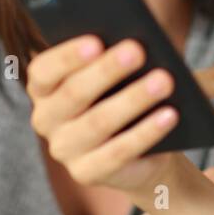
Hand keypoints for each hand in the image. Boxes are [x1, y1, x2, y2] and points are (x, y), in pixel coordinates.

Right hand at [27, 34, 180, 201]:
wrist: (141, 150)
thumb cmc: (124, 94)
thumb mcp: (117, 73)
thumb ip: (117, 55)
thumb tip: (137, 42)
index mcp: (43, 87)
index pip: (44, 70)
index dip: (69, 55)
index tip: (97, 41)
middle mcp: (45, 119)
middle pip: (73, 93)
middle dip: (107, 70)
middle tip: (138, 50)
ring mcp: (64, 150)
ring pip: (98, 122)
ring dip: (133, 99)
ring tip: (164, 80)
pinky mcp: (87, 173)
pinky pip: (119, 152)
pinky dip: (147, 132)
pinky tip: (170, 114)